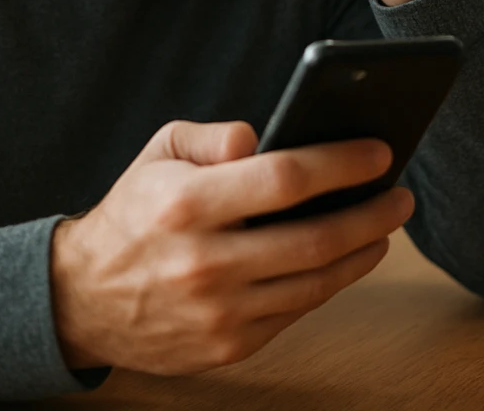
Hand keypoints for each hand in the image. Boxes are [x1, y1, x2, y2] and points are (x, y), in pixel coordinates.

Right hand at [49, 119, 413, 374]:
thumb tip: (263, 138)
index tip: (380, 151)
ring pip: (316, 281)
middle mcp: (205, 262)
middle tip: (401, 195)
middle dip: (372, 213)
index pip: (285, 178)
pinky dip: (330, 283)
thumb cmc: (133, 212)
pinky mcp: (228, 346)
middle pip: (315, 237)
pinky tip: (346, 259)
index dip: (342, 163)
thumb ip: (214, 137)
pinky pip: (297, 311)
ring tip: (384, 226)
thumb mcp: (157, 153)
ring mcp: (219, 311)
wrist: (82, 298)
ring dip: (362, 252)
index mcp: (186, 204)